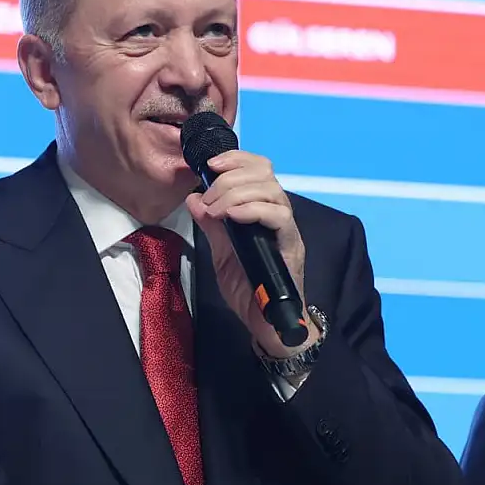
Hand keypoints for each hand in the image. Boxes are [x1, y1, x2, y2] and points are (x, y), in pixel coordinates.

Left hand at [185, 151, 316, 359]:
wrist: (267, 325)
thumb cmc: (250, 291)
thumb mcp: (221, 253)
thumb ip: (211, 226)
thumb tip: (193, 198)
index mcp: (263, 211)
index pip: (258, 169)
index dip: (236, 159)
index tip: (210, 164)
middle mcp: (278, 215)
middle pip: (264, 173)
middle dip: (229, 178)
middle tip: (209, 199)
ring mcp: (286, 229)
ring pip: (271, 190)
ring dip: (236, 193)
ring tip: (216, 211)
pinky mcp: (291, 245)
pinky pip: (278, 216)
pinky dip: (252, 209)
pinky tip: (233, 217)